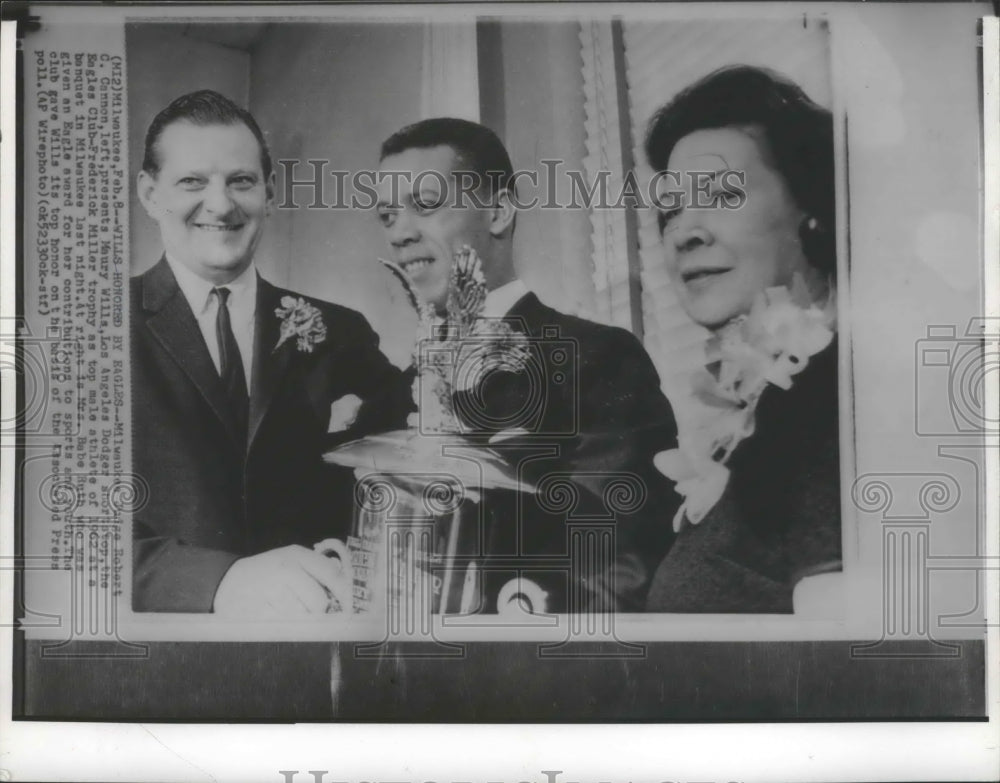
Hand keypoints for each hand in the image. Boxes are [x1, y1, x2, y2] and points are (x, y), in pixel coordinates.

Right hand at [212, 544, 349, 616]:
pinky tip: (273, 615)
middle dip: (318, 611)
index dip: (344, 591)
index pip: (330, 573)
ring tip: (285, 609)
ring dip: (299, 620)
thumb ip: (318, 566)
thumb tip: (340, 571)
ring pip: (301, 618)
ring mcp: (267, 590)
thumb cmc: (269, 572)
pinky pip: (282, 627)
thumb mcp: (293, 560)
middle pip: (318, 602)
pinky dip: (282, 626)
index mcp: (296, 555)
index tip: (349, 604)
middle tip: (308, 608)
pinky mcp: (255, 610)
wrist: (228, 582)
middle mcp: (283, 569)